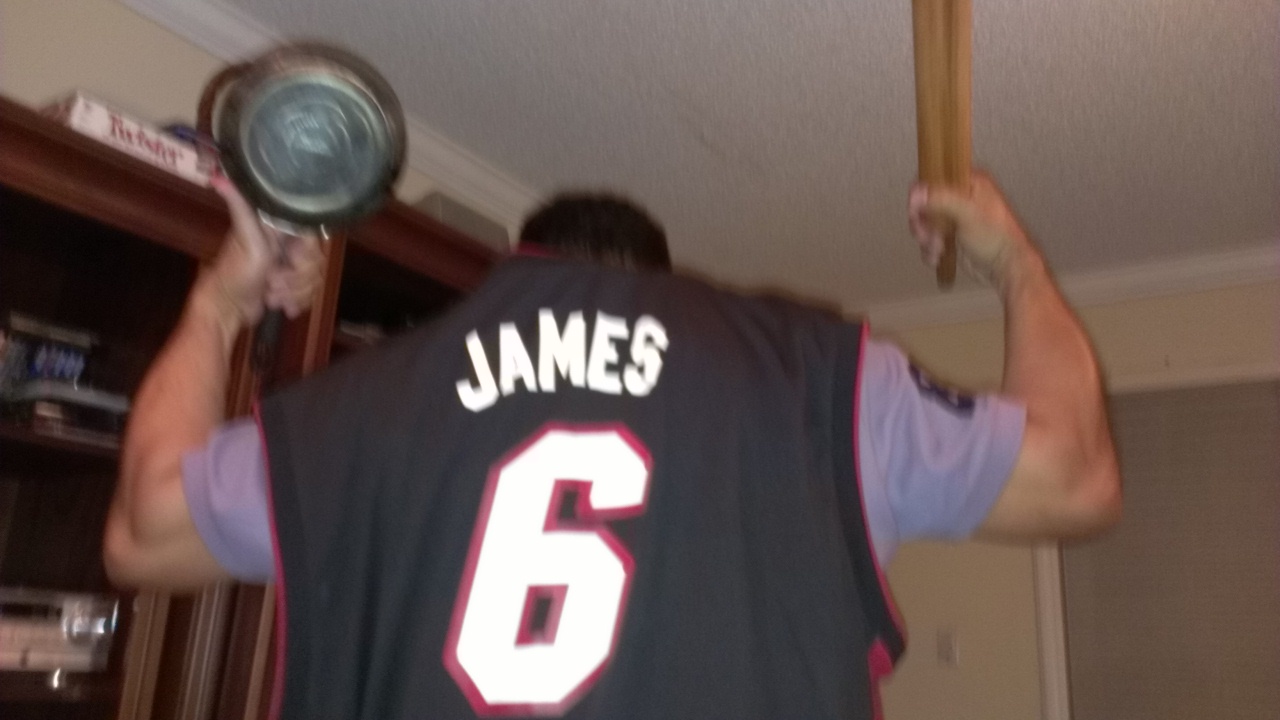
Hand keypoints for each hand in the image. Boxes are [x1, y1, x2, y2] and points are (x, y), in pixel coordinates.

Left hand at [203, 173, 325, 326]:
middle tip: (273, 280)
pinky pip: (312, 293)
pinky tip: (280, 304)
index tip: (290, 261)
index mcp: (281, 228)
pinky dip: (297, 302)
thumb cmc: (235, 271)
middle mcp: (289, 244)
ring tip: (271, 294)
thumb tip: (217, 174)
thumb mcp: (244, 236)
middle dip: (297, 278)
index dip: (307, 254)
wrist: (228, 308)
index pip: (315, 237)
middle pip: (319, 261)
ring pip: (316, 279)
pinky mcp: (293, 285)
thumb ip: (240, 205)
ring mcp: (291, 266)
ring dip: (294, 292)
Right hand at [908, 170, 1037, 288]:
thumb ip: (941, 199)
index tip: (916, 210)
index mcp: (969, 183)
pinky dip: (930, 249)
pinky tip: (939, 256)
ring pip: (926, 223)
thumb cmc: (996, 238)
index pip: (934, 178)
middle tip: (927, 234)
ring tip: (938, 248)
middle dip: (923, 222)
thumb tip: (917, 192)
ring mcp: (956, 218)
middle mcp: (962, 198)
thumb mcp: (967, 213)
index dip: (921, 194)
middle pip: (925, 202)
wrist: (1005, 267)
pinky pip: (930, 238)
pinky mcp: (952, 236)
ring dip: (926, 238)